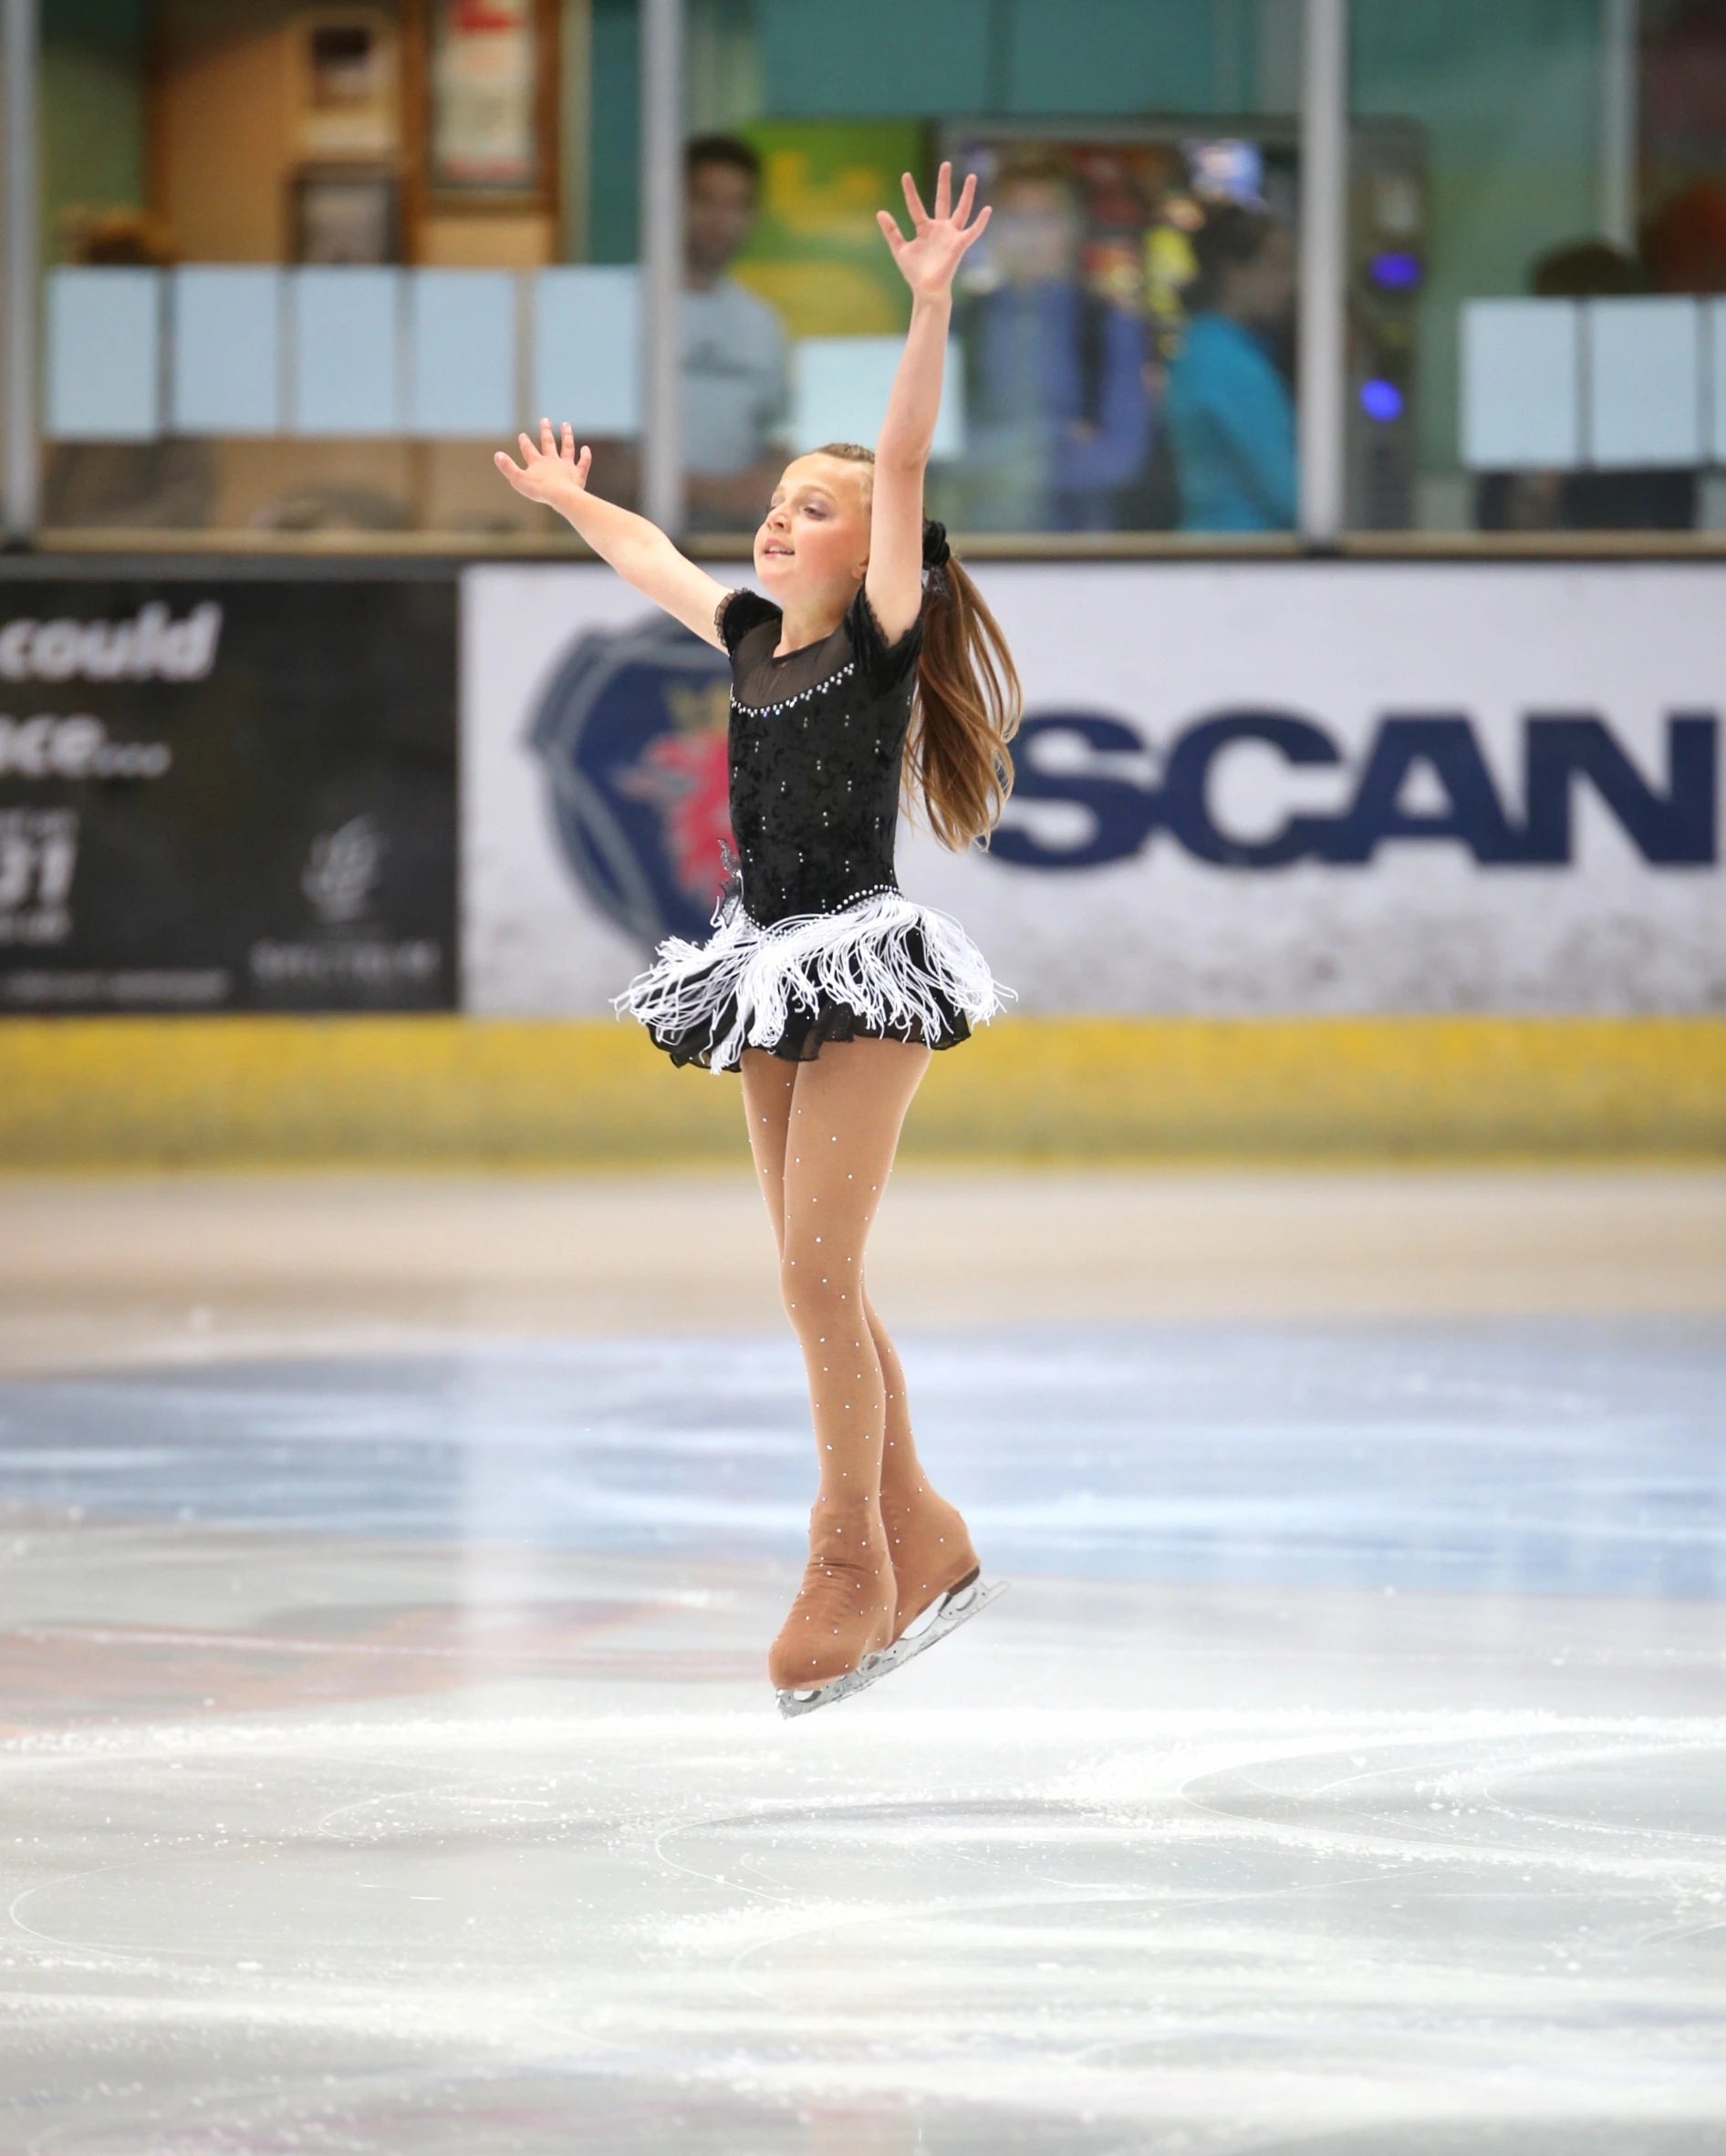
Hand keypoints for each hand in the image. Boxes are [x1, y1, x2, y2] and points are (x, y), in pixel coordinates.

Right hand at [495, 418, 590, 506]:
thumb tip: (497, 454)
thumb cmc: (539, 490)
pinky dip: (585, 455)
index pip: (529, 450)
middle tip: (545, 419)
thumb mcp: (518, 480)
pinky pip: (583, 463)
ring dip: (567, 436)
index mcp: (537, 463)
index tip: (522, 435)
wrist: (560, 495)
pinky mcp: (578, 474)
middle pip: (548, 443)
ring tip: (566, 424)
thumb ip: (508, 467)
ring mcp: (567, 466)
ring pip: (567, 447)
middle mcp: (552, 461)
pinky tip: (586, 448)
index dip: (525, 442)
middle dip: (546, 431)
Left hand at [877, 162, 988, 302]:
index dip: (910, 191)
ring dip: (967, 194)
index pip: (916, 206)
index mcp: (924, 229)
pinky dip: (980, 222)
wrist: (926, 291)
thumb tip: (880, 212)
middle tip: (946, 164)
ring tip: (971, 176)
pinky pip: (973, 231)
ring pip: (961, 210)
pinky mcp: (959, 245)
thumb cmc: (914, 273)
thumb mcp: (899, 249)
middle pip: (943, 200)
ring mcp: (951, 235)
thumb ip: (891, 231)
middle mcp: (939, 229)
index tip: (905, 175)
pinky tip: (987, 210)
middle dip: (944, 183)